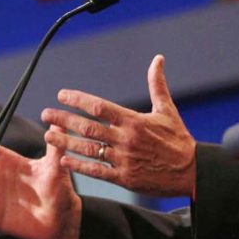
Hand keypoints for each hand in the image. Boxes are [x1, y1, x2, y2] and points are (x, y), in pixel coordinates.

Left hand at [42, 54, 196, 196]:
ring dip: (64, 141)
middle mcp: (126, 139)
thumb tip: (158, 59)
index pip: (99, 106)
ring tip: (48, 135)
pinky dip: (78, 165)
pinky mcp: (124, 178)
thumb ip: (157, 84)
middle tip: (46, 114)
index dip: (78, 99)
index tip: (61, 95)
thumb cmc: (179, 139)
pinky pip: (96, 171)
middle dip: (63, 119)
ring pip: (87, 149)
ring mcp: (124, 160)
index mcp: (133, 120)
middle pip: (87, 127)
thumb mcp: (167, 110)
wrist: (192, 172)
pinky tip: (63, 160)